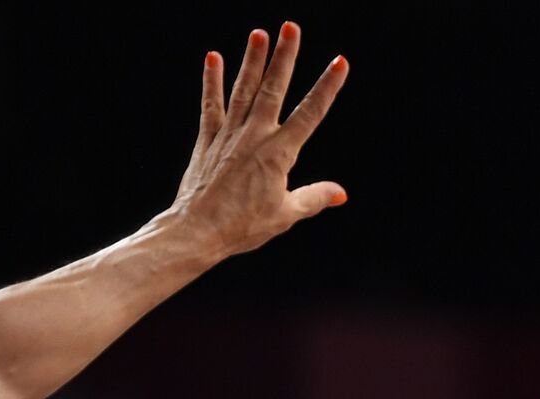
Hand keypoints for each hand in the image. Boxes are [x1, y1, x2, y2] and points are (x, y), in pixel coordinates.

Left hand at [169, 22, 347, 259]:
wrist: (198, 230)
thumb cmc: (244, 227)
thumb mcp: (286, 215)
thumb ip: (314, 198)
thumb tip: (341, 193)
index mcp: (279, 154)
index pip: (309, 114)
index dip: (326, 87)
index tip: (340, 62)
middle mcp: (255, 137)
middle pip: (273, 89)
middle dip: (284, 56)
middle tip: (291, 27)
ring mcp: (229, 135)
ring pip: (244, 90)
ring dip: (252, 60)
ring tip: (259, 33)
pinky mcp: (208, 140)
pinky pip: (211, 105)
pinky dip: (212, 81)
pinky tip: (214, 58)